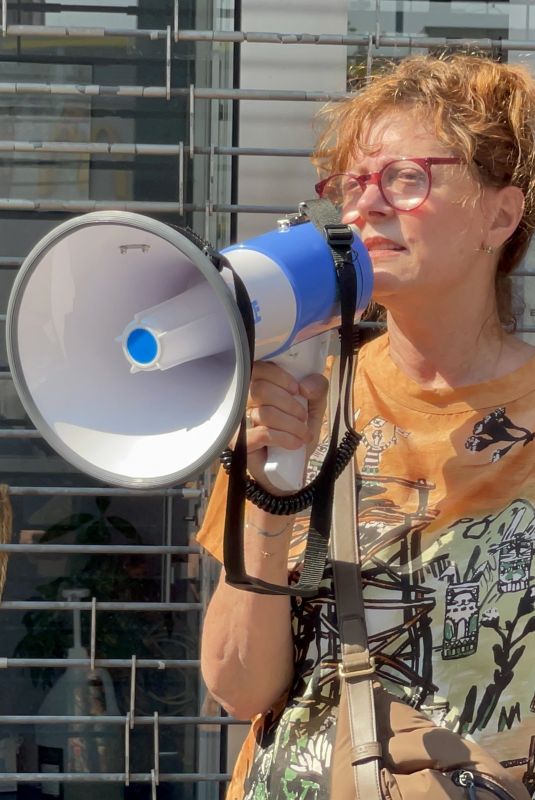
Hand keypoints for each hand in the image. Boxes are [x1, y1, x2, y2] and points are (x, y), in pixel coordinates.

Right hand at [245, 360, 328, 491]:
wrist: (292, 469)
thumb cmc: (297, 434)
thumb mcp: (315, 408)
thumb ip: (317, 389)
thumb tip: (305, 385)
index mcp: (262, 388)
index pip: (259, 369)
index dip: (280, 377)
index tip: (298, 390)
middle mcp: (246, 403)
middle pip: (261, 389)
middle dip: (290, 404)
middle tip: (303, 417)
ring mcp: (241, 423)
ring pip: (266, 413)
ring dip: (292, 425)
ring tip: (303, 435)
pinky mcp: (241, 443)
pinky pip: (263, 434)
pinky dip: (284, 438)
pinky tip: (294, 444)